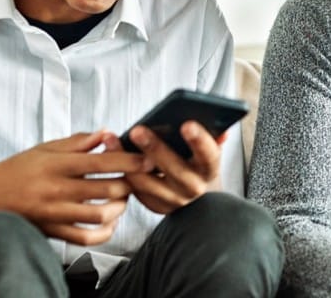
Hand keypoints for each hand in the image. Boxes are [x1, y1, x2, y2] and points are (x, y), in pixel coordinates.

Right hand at [0, 130, 146, 244]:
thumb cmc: (16, 170)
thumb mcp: (44, 148)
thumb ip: (77, 142)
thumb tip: (105, 133)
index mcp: (57, 164)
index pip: (101, 161)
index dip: (129, 160)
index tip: (147, 158)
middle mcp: (57, 189)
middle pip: (107, 189)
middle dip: (130, 183)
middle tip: (138, 177)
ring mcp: (54, 213)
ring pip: (100, 215)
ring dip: (120, 207)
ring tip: (124, 197)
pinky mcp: (52, 231)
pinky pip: (86, 238)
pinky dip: (105, 231)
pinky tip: (110, 221)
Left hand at [102, 121, 223, 213]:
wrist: (195, 197)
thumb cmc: (197, 164)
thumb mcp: (207, 151)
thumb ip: (213, 138)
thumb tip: (222, 130)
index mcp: (209, 170)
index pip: (209, 156)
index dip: (199, 141)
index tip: (187, 124)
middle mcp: (193, 187)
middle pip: (174, 168)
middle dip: (154, 148)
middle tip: (138, 130)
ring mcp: (172, 200)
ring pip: (147, 182)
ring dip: (126, 159)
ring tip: (112, 139)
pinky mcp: (153, 205)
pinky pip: (133, 188)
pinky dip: (119, 169)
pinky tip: (109, 150)